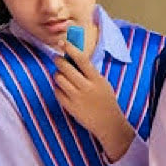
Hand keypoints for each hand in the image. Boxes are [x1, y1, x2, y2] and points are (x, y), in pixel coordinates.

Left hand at [53, 39, 134, 162]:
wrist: (108, 123)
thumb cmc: (105, 100)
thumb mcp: (103, 83)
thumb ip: (89, 72)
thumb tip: (72, 57)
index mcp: (97, 79)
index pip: (81, 59)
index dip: (70, 48)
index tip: (62, 42)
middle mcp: (86, 87)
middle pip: (66, 67)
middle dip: (58, 60)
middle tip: (57, 58)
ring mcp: (77, 98)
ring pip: (58, 78)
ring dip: (57, 73)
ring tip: (62, 75)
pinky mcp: (69, 107)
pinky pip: (57, 91)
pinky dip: (57, 87)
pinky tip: (63, 87)